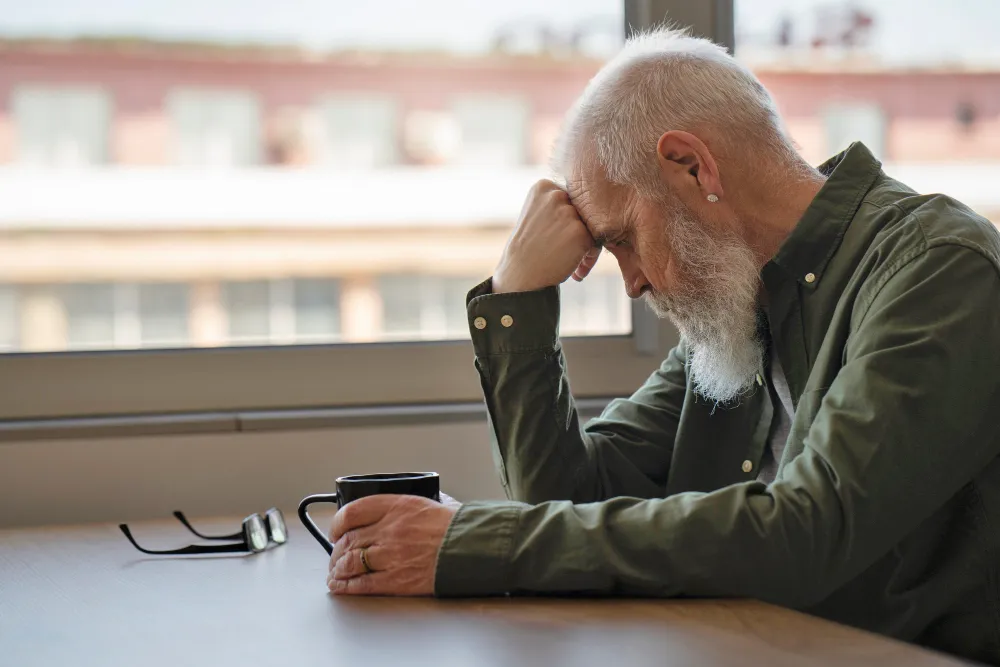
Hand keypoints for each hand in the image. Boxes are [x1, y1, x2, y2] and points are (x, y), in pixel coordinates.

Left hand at [326, 493, 459, 595]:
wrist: (475, 549)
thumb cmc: (459, 526)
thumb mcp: (433, 502)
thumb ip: (410, 505)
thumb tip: (400, 507)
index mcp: (398, 506)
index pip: (353, 511)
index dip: (337, 523)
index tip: (335, 529)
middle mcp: (390, 529)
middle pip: (349, 540)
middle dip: (337, 550)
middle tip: (335, 555)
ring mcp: (391, 555)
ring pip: (350, 562)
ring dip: (338, 569)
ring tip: (335, 573)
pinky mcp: (397, 580)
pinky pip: (362, 584)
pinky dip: (346, 587)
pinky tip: (340, 587)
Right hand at [492, 180, 599, 293]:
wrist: (520, 275)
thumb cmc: (528, 248)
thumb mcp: (536, 214)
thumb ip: (557, 206)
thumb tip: (591, 204)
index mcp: (543, 186)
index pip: (568, 198)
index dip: (566, 219)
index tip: (555, 235)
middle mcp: (556, 195)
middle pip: (581, 210)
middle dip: (577, 230)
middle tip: (563, 250)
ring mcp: (568, 213)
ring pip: (590, 226)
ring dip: (585, 244)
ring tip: (569, 261)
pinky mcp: (580, 232)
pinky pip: (595, 242)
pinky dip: (589, 256)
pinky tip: (576, 269)